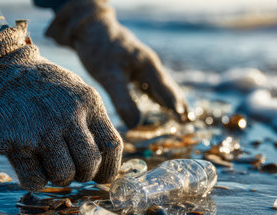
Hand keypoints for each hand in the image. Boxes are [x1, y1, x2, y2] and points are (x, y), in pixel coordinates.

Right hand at [0, 21, 121, 190]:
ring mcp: (40, 129)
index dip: (109, 168)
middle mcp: (68, 116)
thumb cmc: (41, 85)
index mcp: (88, 102)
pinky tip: (30, 165)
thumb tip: (106, 159)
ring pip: (63, 176)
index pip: (112, 146)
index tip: (100, 176)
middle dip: (83, 175)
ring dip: (58, 178)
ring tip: (49, 163)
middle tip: (72, 169)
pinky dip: (34, 181)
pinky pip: (34, 180)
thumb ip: (92, 121)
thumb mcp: (76, 91)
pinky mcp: (13, 141)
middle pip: (89, 165)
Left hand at [46, 0, 187, 127]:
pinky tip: (156, 101)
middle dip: (178, 103)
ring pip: (160, 85)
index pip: (166, 90)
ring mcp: (142, 64)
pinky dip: (156, 94)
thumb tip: (136, 124)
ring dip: (169, 99)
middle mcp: (149, 65)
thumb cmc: (99, 50)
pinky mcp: (133, 65)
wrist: (88, 27)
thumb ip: (123, 100)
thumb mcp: (110, 77)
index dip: (175, 105)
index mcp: (148, 66)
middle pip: (168, 87)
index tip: (184, 119)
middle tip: (188, 120)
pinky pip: (150, 83)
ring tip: (178, 113)